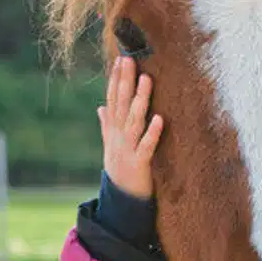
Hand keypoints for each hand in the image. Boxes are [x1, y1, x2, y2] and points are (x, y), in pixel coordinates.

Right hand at [98, 54, 162, 198]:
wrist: (120, 200)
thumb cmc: (120, 169)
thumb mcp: (111, 144)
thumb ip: (106, 124)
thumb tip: (101, 107)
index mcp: (113, 130)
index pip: (113, 99)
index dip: (115, 80)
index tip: (120, 59)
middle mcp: (118, 137)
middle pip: (121, 105)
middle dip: (125, 82)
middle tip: (129, 60)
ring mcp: (127, 149)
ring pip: (134, 121)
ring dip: (140, 100)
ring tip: (146, 79)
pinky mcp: (140, 164)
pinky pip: (147, 146)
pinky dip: (153, 133)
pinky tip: (160, 119)